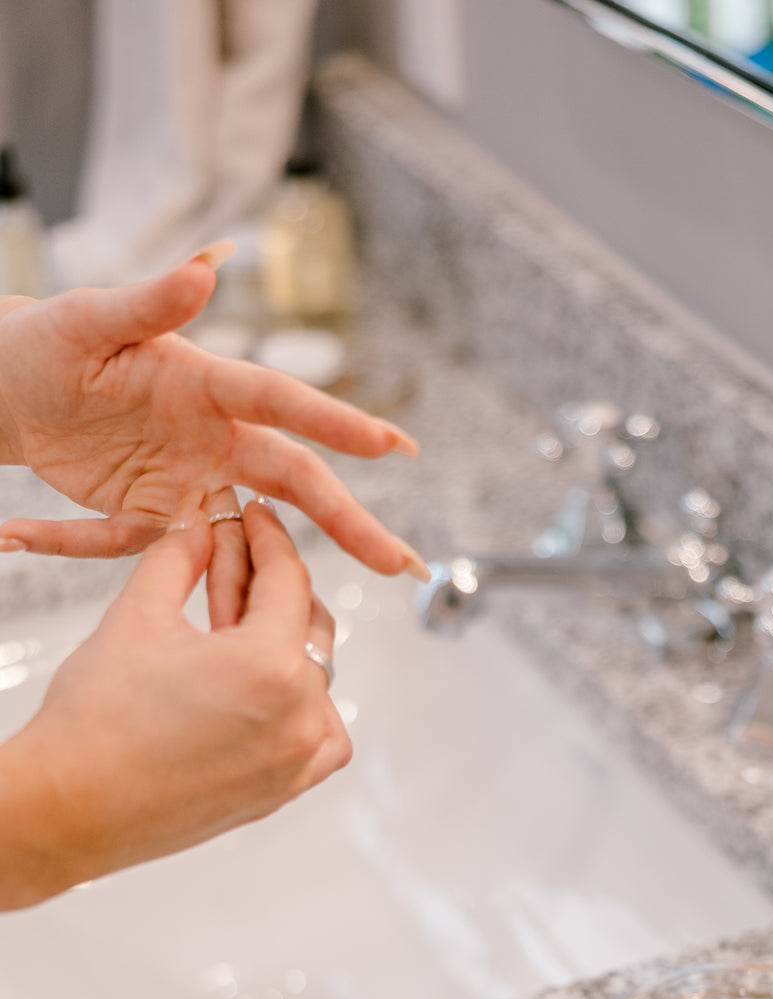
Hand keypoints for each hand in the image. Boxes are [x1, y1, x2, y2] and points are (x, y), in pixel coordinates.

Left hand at [0, 245, 425, 578]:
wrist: (11, 386)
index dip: (338, 425)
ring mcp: (186, 485)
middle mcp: (213, 439)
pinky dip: (126, 566)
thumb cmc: (52, 341)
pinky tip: (86, 567)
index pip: (284, 405)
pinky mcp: (149, 521)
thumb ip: (150, 301)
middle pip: (294, 484)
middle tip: (402, 561)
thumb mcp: (90, 319)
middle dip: (351, 523)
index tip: (393, 446)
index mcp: (208, 386)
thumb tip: (205, 267)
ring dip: (281, 579)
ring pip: (250, 538)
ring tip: (314, 626)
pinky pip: (154, 558)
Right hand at [0, 499, 350, 909]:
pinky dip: (303, 706)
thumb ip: (181, 556)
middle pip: (308, 626)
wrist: (69, 807)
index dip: (269, 537)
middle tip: (235, 561)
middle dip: (272, 586)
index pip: (288, 579)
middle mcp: (300, 715)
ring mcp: (297, 760)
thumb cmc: (96, 716)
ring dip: (288, 644)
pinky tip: (264, 687)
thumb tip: (201, 520)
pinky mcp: (283, 791)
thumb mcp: (138, 615)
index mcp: (271, 664)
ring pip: (319, 680)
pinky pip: (321, 738)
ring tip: (237, 625)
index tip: (254, 516)